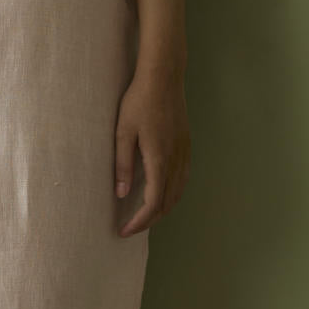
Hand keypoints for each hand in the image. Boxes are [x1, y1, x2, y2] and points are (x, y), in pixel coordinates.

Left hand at [114, 66, 190, 236]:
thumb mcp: (123, 132)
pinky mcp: (186, 145)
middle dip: (150, 220)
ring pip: (178, 193)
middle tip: (130, 228)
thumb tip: (121, 194)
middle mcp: (176, 160)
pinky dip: (173, 194)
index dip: (140, 221)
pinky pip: (183, 179)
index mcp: (160, 159)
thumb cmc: (139, 101)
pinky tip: (162, 193)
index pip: (153, 202)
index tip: (124, 231)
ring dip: (163, 209)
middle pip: (168, 202)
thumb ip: (122, 164)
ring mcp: (185, 152)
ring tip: (144, 216)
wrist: (164, 77)